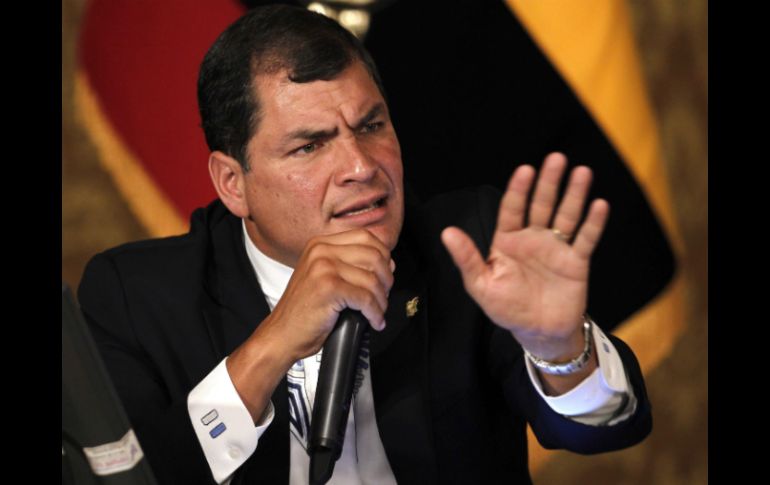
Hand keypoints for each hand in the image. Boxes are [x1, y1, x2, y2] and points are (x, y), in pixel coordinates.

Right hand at [263, 229, 393, 362]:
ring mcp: (323, 268)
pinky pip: (366, 298)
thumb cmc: (304, 310)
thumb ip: (350, 265)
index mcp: (320, 244)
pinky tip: (374, 321)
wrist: (282, 334)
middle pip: (373, 255)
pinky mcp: (328, 288)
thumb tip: (388, 263)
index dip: (383, 255)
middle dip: (386, 279)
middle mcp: (321, 251)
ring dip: (382, 300)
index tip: (386, 274)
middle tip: (384, 296)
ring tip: (378, 311)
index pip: (365, 237)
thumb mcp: (324, 277)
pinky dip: (375, 313)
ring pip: (372, 279)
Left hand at [441, 152, 608, 360]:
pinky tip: (599, 205)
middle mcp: (533, 239)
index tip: (525, 170)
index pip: (513, 209)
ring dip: (574, 195)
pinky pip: (585, 239)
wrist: (537, 333)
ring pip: (566, 216)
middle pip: (542, 205)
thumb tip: (447, 232)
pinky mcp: (576, 262)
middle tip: (556, 159)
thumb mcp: (480, 285)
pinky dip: (593, 223)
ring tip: (582, 172)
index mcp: (507, 241)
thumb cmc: (506, 308)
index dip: (519, 190)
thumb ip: (467, 258)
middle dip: (548, 182)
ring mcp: (556, 248)